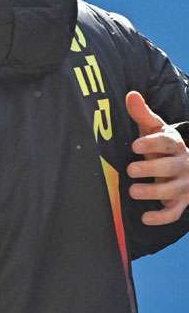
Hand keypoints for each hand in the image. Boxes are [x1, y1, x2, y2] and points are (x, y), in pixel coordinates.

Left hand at [124, 90, 188, 224]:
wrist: (184, 166)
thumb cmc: (161, 146)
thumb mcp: (153, 130)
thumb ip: (142, 115)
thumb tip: (131, 94)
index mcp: (175, 144)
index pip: (167, 142)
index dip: (152, 143)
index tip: (134, 145)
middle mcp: (183, 164)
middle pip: (172, 166)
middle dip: (152, 168)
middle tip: (130, 169)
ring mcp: (184, 184)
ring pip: (173, 190)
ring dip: (154, 192)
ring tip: (133, 191)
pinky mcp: (181, 202)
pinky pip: (175, 212)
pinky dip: (161, 217)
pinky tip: (144, 218)